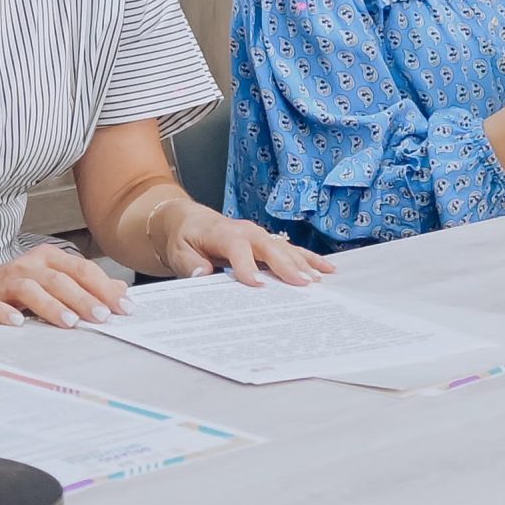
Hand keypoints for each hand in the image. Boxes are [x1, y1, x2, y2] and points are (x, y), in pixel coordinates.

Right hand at [0, 244, 130, 329]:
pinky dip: (5, 313)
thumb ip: (85, 286)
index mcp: (47, 260)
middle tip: (102, 316)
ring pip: (29, 289)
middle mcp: (28, 267)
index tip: (123, 307)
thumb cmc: (15, 287)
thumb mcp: (53, 282)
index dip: (104, 288)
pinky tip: (18, 324)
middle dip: (83, 297)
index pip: (81, 269)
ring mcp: (4, 283)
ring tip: (69, 322)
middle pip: (59, 279)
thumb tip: (120, 291)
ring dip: (50, 305)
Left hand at [154, 200, 334, 285]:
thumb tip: (202, 274)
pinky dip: (308, 259)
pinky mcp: (267, 242)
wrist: (188, 221)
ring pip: (284, 248)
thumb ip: (190, 263)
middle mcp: (246, 232)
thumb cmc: (185, 237)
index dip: (247, 266)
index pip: (237, 248)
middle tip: (303, 284)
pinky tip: (325, 269)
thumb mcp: (178, 251)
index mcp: (223, 233)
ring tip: (318, 280)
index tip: (257, 284)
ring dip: (302, 264)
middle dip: (286, 265)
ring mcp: (259, 236)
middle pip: (269, 247)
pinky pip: (290, 249)